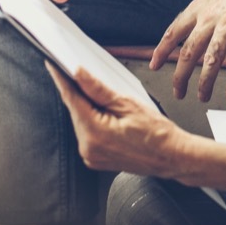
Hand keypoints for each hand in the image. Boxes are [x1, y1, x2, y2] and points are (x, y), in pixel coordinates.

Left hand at [47, 62, 185, 177]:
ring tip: (105, 97)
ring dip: (87, 107)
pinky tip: (106, 113)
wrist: (172, 157)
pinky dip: (93, 121)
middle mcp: (88, 148)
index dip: (62, 79)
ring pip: (81, 122)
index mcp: (95, 133)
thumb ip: (98, 89)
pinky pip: (88, 134)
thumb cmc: (157, 133)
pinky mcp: (95, 159)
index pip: (72, 99)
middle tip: (81, 74)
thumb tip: (79, 74)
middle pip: (76, 111)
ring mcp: (91, 156)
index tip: (53, 65)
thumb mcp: (128, 103)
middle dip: (78, 92)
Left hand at [150, 0, 225, 102]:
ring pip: (209, 60)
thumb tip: (199, 24)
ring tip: (202, 97)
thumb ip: (206, 10)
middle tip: (177, 91)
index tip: (153, 64)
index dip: (161, 50)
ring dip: (204, 82)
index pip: (174, 32)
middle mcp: (209, 17)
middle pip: (187, 52)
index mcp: (199, 6)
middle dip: (179, 76)